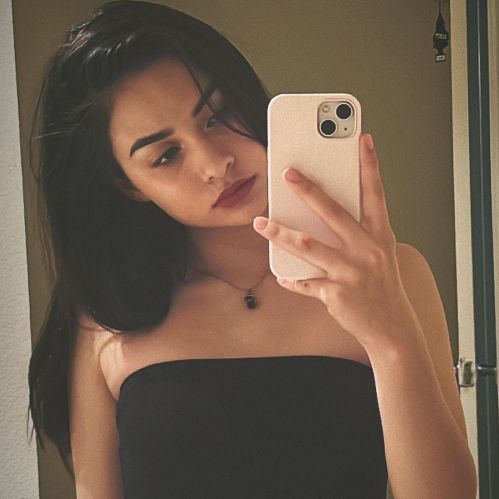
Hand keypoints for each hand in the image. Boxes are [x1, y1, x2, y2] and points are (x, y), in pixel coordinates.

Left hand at [253, 133, 417, 350]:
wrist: (392, 328)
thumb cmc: (382, 287)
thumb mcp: (378, 255)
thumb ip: (356, 235)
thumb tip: (320, 219)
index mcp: (379, 237)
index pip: (375, 194)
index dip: (370, 166)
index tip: (363, 139)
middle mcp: (367, 250)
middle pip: (333, 212)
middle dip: (308, 190)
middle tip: (287, 172)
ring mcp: (350, 272)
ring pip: (308, 246)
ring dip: (280, 233)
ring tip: (261, 223)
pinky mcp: (335, 293)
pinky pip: (304, 282)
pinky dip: (291, 279)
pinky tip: (282, 276)